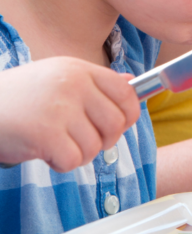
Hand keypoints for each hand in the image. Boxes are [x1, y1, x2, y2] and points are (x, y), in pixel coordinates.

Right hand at [0, 58, 139, 171]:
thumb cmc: (19, 97)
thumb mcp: (58, 77)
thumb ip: (94, 82)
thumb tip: (130, 84)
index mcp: (79, 70)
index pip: (126, 92)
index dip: (129, 114)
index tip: (119, 125)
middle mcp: (74, 85)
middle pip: (116, 123)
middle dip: (105, 140)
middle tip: (82, 141)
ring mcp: (60, 108)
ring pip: (95, 145)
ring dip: (79, 154)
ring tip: (57, 144)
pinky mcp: (45, 133)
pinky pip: (73, 159)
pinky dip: (62, 164)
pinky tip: (46, 153)